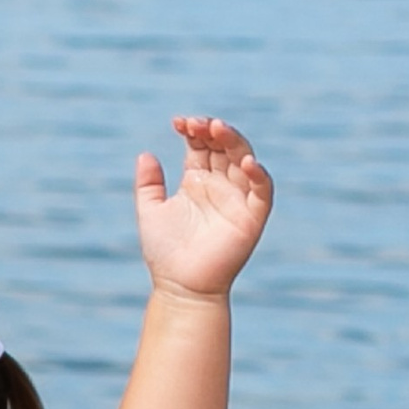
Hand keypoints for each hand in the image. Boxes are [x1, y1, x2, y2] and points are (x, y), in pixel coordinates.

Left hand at [134, 116, 273, 301]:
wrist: (180, 285)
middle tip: (198, 124)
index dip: (194, 130)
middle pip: (224, 147)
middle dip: (214, 131)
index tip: (179, 123)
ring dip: (235, 142)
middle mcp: (220, 185)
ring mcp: (237, 198)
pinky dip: (259, 174)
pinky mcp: (252, 216)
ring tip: (218, 129)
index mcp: (197, 180)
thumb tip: (145, 154)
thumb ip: (148, 183)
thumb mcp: (150, 210)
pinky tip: (246, 162)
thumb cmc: (165, 251)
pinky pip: (262, 190)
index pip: (202, 145)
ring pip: (244, 160)